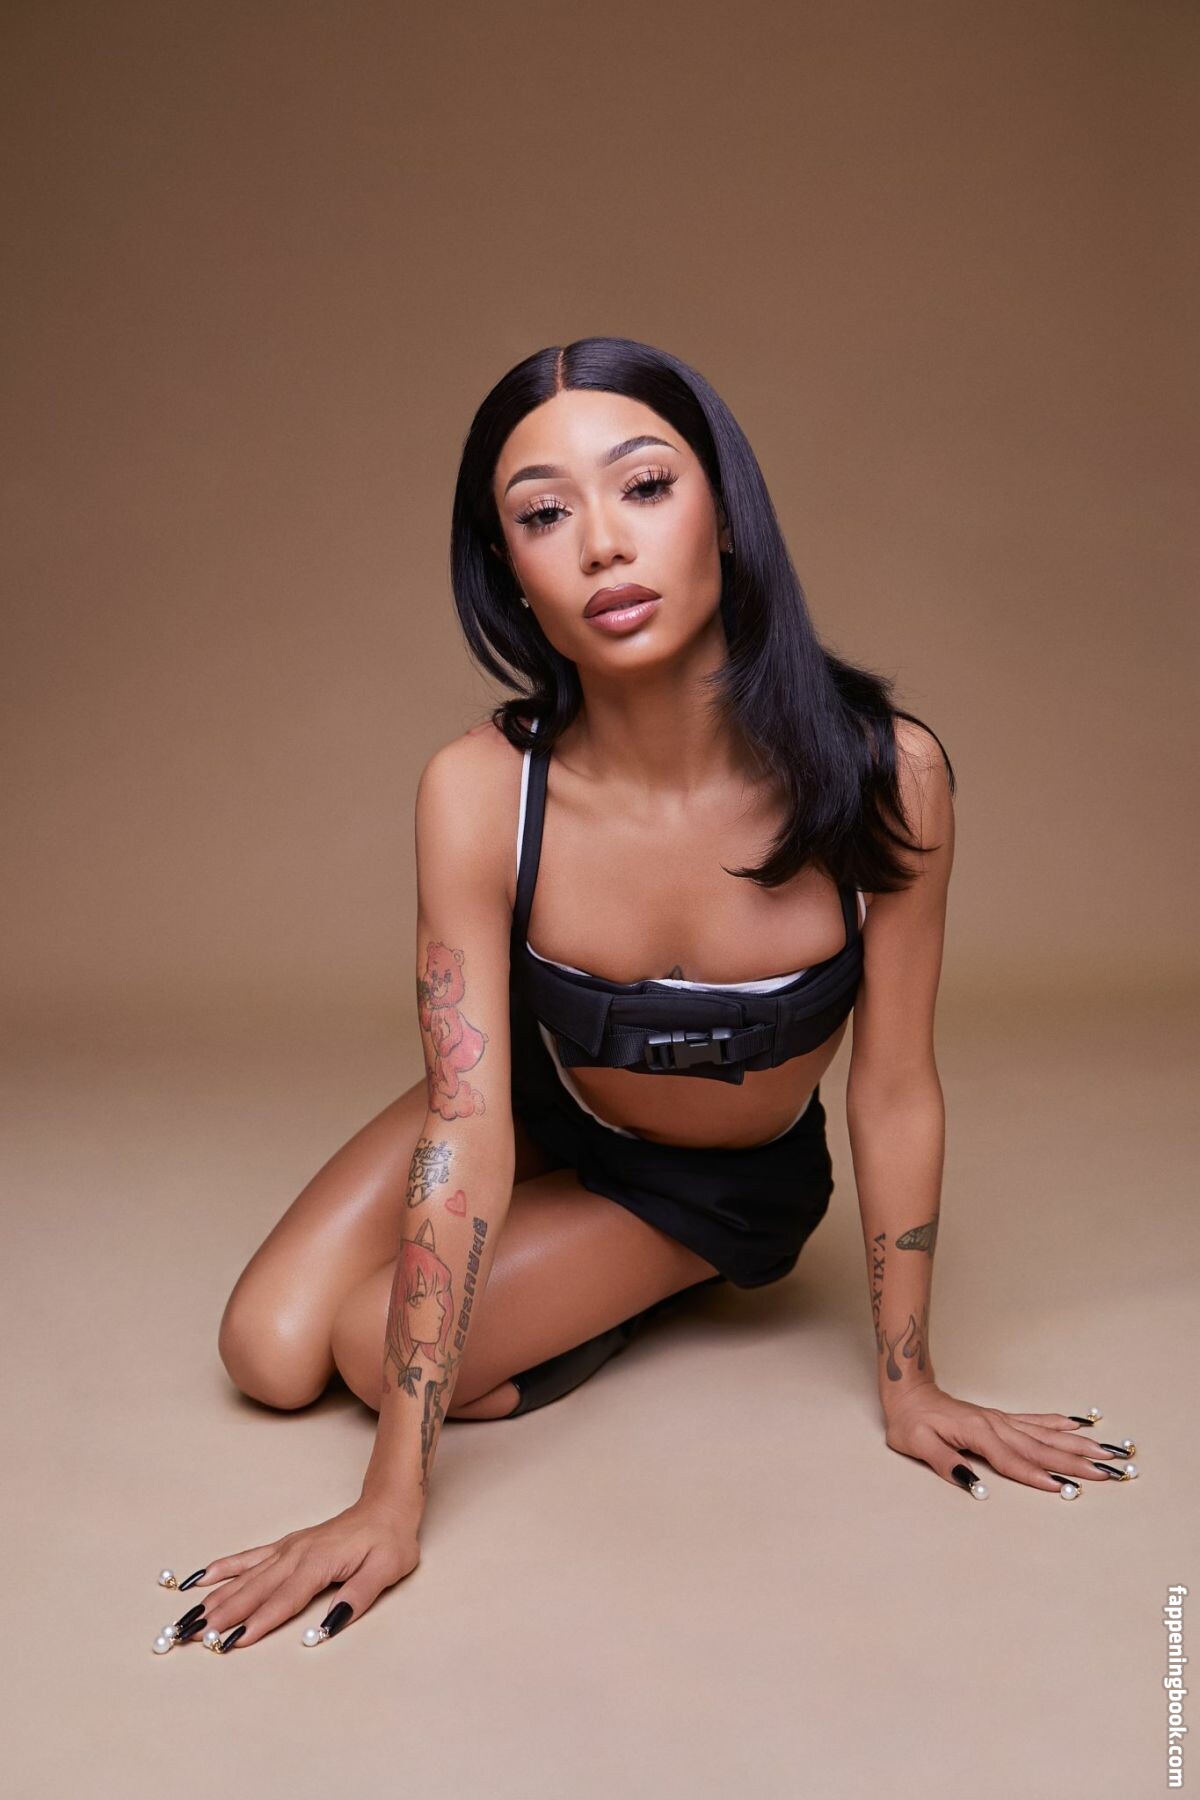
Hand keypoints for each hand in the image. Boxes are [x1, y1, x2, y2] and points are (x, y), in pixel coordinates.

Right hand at [164, 1495, 419, 1651]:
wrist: (386, 1506)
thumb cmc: (389, 1541)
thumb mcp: (386, 1570)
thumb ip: (357, 1597)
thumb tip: (328, 1627)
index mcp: (319, 1562)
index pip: (285, 1599)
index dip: (259, 1622)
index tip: (234, 1642)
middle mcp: (296, 1554)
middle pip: (255, 1590)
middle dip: (222, 1616)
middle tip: (191, 1637)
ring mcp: (287, 1548)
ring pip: (245, 1577)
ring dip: (216, 1599)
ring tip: (187, 1619)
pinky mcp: (285, 1546)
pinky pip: (248, 1557)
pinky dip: (223, 1567)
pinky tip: (200, 1578)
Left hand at [882, 1383, 1137, 1497]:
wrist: (908, 1392)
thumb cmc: (910, 1420)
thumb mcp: (917, 1445)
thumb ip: (946, 1464)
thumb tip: (976, 1486)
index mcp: (977, 1433)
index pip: (1012, 1460)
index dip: (1036, 1475)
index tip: (1064, 1487)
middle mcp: (995, 1425)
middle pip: (1040, 1447)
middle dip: (1075, 1461)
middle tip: (1107, 1471)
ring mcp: (1001, 1420)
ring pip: (1045, 1434)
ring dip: (1076, 1443)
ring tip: (1106, 1450)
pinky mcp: (1001, 1418)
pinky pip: (1036, 1420)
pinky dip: (1059, 1422)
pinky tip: (1079, 1423)